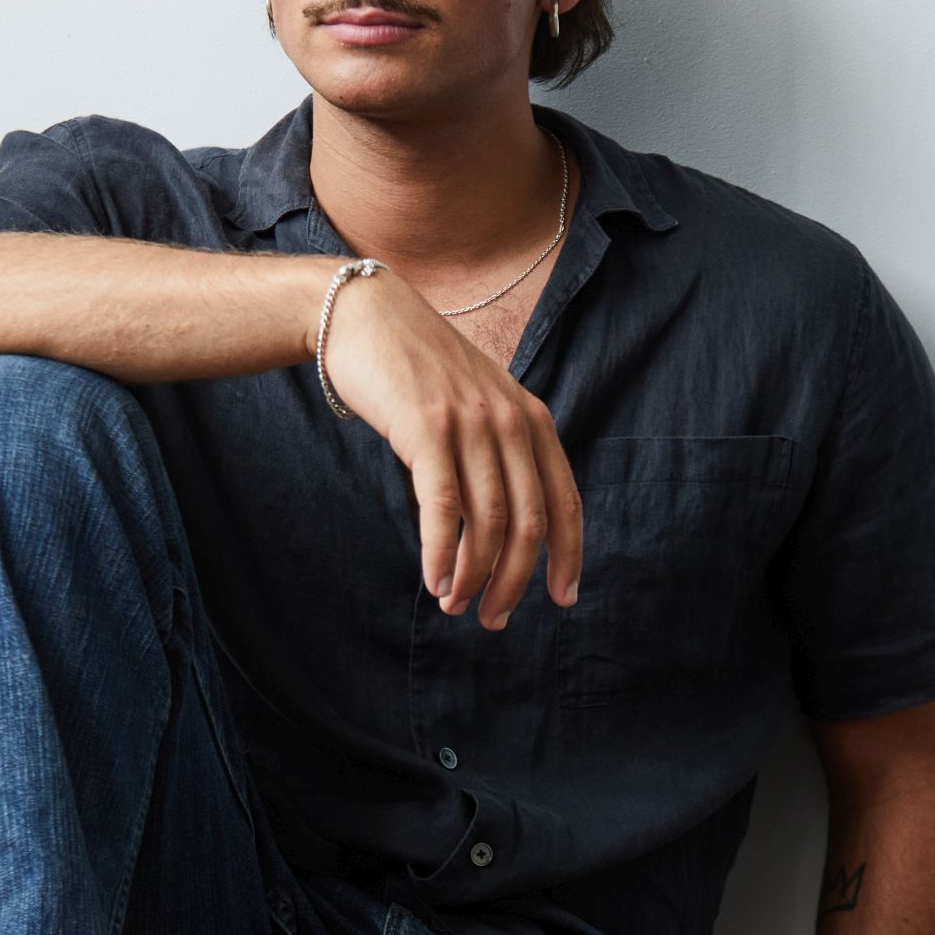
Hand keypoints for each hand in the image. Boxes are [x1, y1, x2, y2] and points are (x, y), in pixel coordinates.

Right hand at [319, 266, 582, 630]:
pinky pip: (443, 507)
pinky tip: (435, 582)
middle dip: (515, 581)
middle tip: (495, 619)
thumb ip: (497, 450)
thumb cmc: (417, 369)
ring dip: (475, 576)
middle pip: (530, 522)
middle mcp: (510, 421)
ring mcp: (471, 423)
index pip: (565, 501)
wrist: (366, 316)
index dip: (568, 556)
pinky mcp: (427, 428)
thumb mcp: (477, 403)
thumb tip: (502, 523)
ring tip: (457, 606)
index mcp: (531, 419)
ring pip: (488, 522)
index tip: (562, 598)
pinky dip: (441, 554)